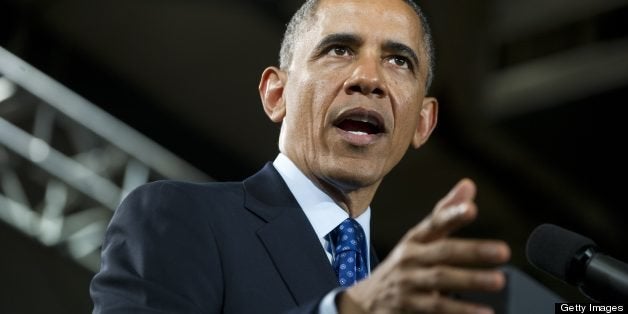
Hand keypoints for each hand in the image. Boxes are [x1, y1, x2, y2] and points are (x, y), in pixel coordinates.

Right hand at [339, 179, 510, 313]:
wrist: (368, 300)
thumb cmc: (404, 265)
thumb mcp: (420, 239)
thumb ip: (446, 214)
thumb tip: (469, 185)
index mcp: (415, 239)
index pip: (434, 223)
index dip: (452, 215)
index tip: (471, 209)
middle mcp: (409, 259)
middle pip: (442, 253)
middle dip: (473, 251)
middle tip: (503, 251)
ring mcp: (407, 284)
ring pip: (440, 281)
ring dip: (470, 280)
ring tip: (498, 280)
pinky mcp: (408, 307)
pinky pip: (436, 308)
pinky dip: (460, 310)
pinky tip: (482, 312)